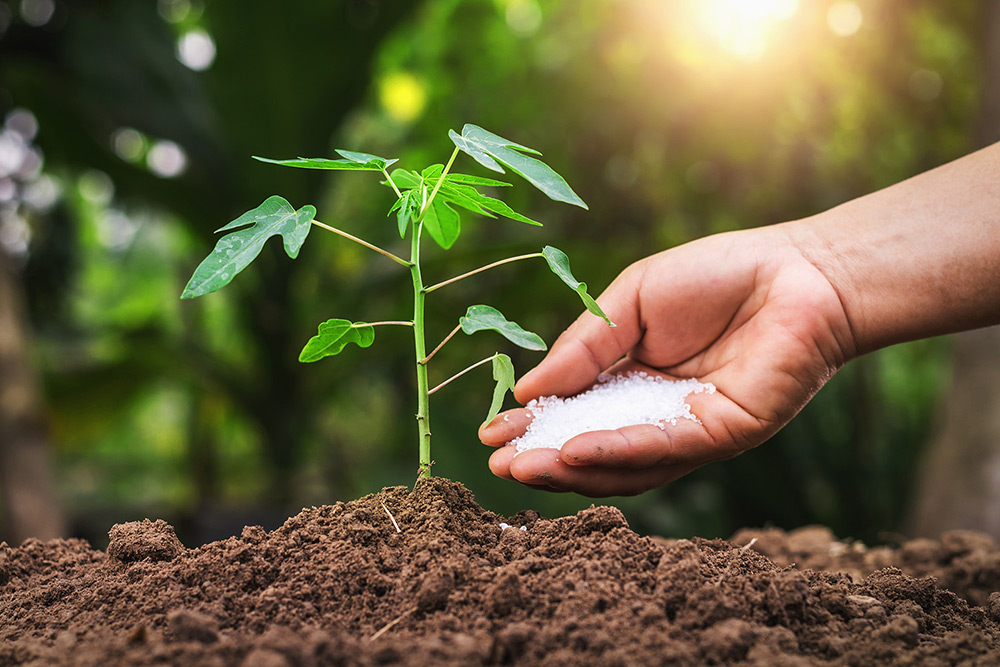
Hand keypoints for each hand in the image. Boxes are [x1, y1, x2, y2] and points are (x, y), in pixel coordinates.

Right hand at [479, 224, 856, 495]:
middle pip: (594, 448)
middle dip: (545, 459)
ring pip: (625, 462)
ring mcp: (690, 430)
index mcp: (632, 380)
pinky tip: (576, 452)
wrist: (796, 270)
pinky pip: (665, 448)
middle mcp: (657, 414)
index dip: (535, 425)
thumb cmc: (715, 276)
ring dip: (572, 467)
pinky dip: (619, 451)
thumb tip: (525, 390)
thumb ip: (583, 348)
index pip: (575, 413)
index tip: (491, 435)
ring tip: (524, 467)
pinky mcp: (723, 434)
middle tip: (498, 466)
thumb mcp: (628, 302)